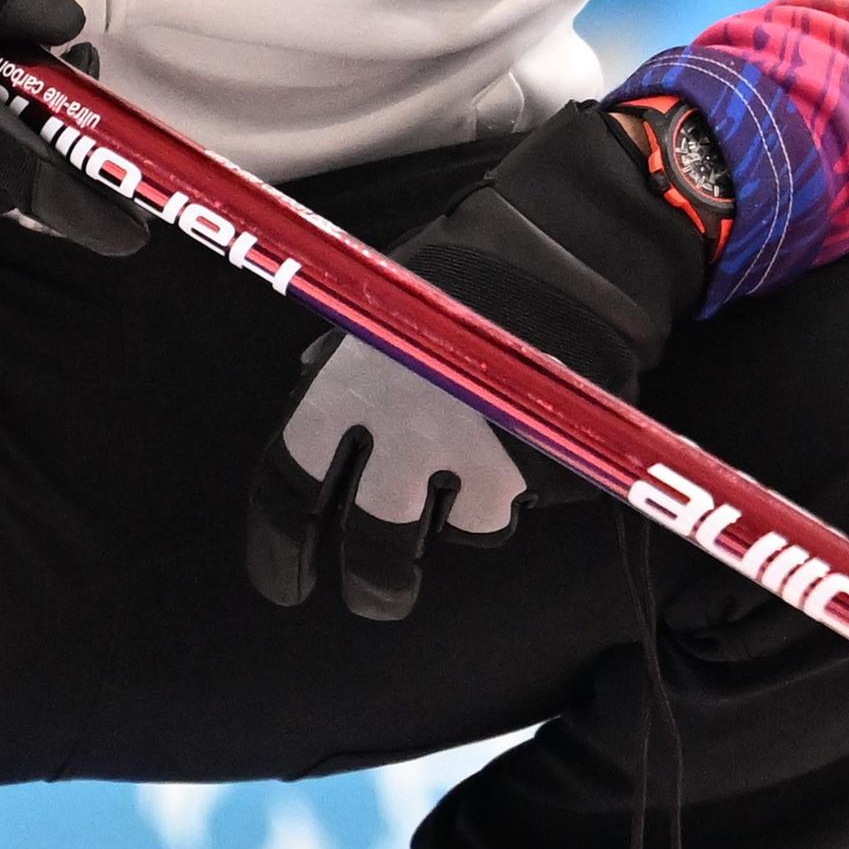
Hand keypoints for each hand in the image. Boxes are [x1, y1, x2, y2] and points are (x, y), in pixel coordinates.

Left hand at [250, 100, 728, 620]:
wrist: (571, 252)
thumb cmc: (468, 272)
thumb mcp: (382, 309)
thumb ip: (342, 362)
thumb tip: (311, 388)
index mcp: (347, 385)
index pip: (289, 488)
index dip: (278, 550)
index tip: (286, 585)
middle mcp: (404, 427)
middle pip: (374, 545)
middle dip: (373, 586)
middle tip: (375, 597)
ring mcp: (476, 452)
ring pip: (459, 530)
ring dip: (461, 515)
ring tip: (478, 465)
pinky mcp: (541, 465)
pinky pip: (517, 504)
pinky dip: (517, 489)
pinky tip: (524, 440)